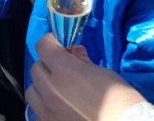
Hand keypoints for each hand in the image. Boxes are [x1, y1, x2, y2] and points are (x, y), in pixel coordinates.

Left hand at [25, 35, 147, 120]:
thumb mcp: (104, 74)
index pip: (43, 46)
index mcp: (65, 71)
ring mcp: (47, 110)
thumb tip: (74, 53)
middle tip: (63, 68)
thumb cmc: (120, 100)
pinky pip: (37, 111)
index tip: (57, 43)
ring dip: (42, 86)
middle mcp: (50, 90)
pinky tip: (59, 107)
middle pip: (36, 68)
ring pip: (32, 91)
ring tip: (57, 90)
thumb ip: (83, 62)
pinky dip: (45, 106)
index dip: (50, 42)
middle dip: (48, 64)